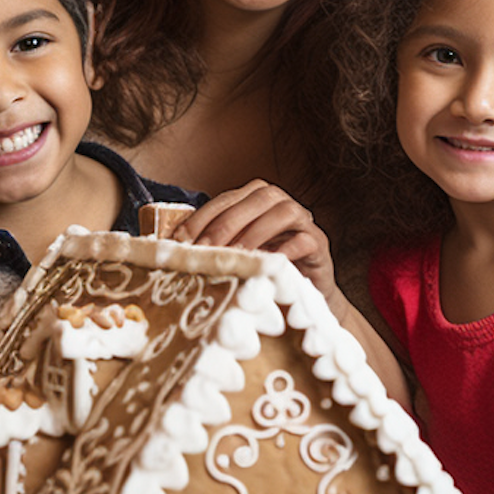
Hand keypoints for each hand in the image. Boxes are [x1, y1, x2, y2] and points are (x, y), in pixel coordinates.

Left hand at [176, 181, 337, 299]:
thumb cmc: (262, 270)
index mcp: (255, 199)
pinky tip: (266, 265)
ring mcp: (302, 221)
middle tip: (205, 249)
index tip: (181, 240)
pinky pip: (305, 240)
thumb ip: (214, 246)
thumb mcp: (235, 255)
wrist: (302, 294)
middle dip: (227, 223)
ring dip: (256, 233)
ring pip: (283, 212)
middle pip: (256, 199)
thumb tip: (175, 251)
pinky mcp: (318, 243)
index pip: (226, 200)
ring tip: (236, 257)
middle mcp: (280, 203)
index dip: (203, 217)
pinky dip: (285, 251)